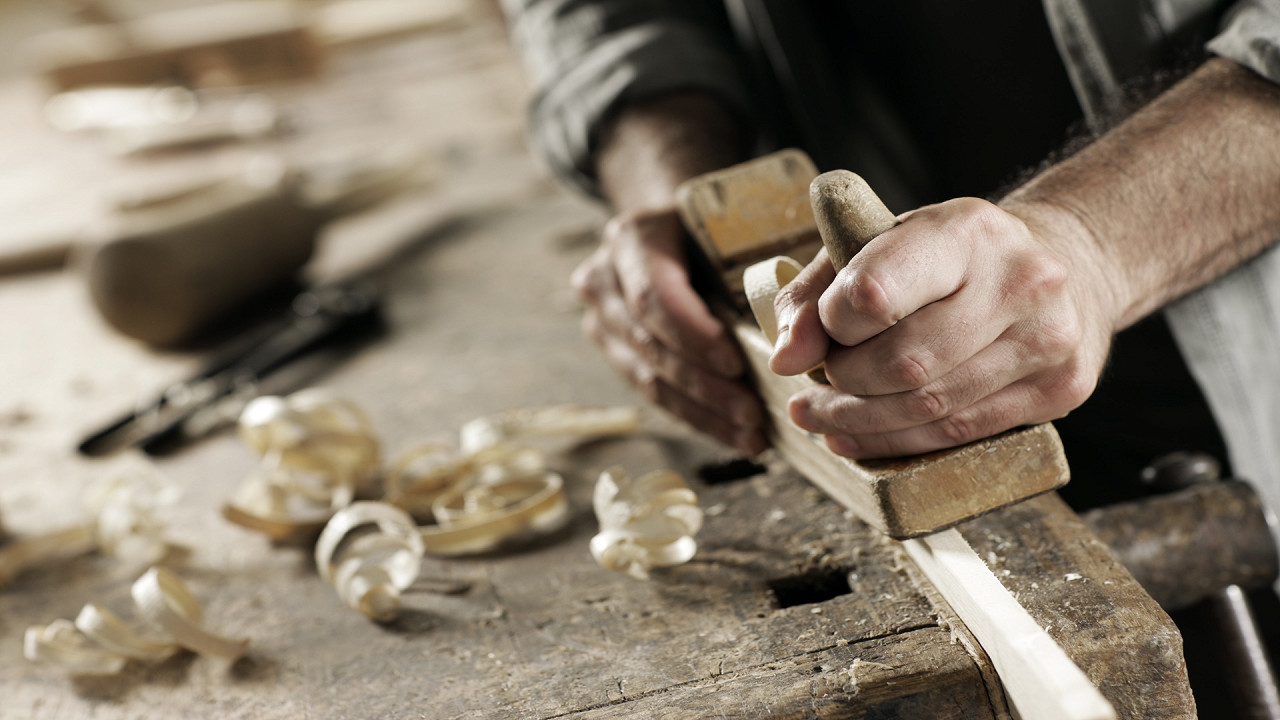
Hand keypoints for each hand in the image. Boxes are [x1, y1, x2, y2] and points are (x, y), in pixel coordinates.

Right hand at [572, 206, 766, 454]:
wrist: (671, 229)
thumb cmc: (714, 224)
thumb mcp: (730, 222)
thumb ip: (755, 258)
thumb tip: (800, 318)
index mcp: (632, 239)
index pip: (655, 298)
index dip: (694, 336)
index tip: (737, 364)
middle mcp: (604, 280)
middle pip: (650, 344)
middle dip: (705, 385)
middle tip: (753, 412)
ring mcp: (601, 320)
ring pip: (648, 378)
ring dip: (703, 412)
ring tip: (751, 433)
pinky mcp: (614, 353)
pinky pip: (653, 394)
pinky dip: (697, 418)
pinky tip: (735, 435)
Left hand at [769, 197, 1116, 458]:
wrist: (1066, 265)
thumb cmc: (950, 259)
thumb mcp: (878, 247)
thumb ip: (817, 295)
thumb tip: (785, 360)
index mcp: (966, 230)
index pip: (875, 292)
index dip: (831, 324)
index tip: (820, 329)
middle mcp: (1020, 279)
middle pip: (903, 362)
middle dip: (844, 381)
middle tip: (815, 383)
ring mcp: (1048, 337)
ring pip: (929, 406)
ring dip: (860, 420)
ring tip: (819, 417)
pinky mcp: (1062, 386)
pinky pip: (960, 432)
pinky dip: (896, 441)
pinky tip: (856, 435)